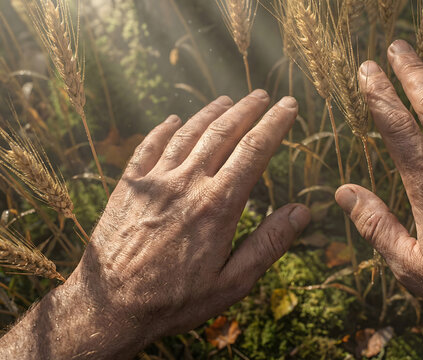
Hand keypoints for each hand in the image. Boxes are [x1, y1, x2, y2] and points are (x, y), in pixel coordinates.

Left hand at [0, 90, 310, 358]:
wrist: (110, 307)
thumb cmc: (175, 300)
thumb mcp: (232, 282)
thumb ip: (268, 244)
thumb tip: (302, 212)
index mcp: (218, 205)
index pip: (253, 151)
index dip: (274, 125)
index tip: (288, 107)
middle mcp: (187, 183)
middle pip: (222, 133)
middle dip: (246, 110)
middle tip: (262, 95)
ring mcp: (155, 182)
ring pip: (187, 134)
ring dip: (210, 113)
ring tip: (227, 100)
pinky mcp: (128, 187)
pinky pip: (148, 147)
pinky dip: (164, 129)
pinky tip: (174, 120)